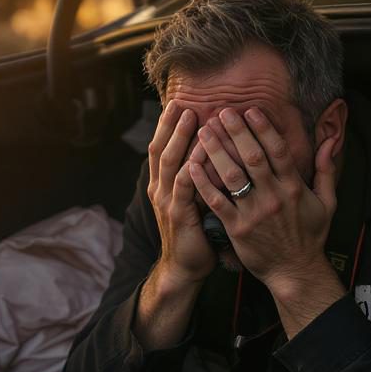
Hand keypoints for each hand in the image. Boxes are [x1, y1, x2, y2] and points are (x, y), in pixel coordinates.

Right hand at [146, 101, 214, 288]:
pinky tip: (203, 151)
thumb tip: (211, 154)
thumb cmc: (195, 234)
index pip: (159, 149)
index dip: (166, 126)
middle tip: (182, 103)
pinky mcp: (179, 215)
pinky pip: (185, 186)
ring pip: (170, 163)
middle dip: (171, 125)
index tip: (177, 104)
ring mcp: (167, 202)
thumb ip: (197, 180)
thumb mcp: (193, 202)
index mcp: (161, 186)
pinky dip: (193, 166)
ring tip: (192, 118)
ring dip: (180, 138)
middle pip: (160, 150)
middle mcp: (159, 191)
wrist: (185, 268)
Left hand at [188, 107, 344, 331]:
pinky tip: (191, 166)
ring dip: (216, 151)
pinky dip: (204, 183)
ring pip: (232, 176)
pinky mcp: (237, 229)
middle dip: (236, 132)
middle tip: (221, 112)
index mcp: (294, 188)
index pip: (278, 151)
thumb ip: (326, 169)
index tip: (250, 110)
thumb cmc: (310, 235)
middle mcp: (274, 197)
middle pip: (252, 157)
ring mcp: (254, 213)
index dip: (263, 129)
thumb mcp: (327, 202)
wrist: (295, 272)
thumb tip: (330, 140)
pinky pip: (216, 202)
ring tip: (203, 131)